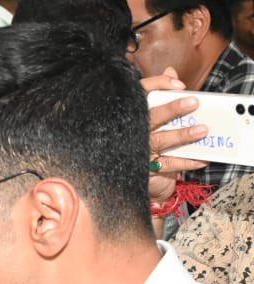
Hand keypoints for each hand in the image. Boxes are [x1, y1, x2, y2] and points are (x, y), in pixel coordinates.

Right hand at [143, 68, 207, 203]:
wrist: (123, 170)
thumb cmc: (139, 135)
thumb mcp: (146, 112)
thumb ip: (160, 91)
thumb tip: (172, 74)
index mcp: (131, 113)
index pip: (141, 93)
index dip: (158, 85)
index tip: (179, 85)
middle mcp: (132, 131)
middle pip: (151, 117)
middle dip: (172, 109)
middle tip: (194, 102)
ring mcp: (137, 150)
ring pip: (160, 140)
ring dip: (182, 135)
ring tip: (201, 130)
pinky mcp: (144, 168)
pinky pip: (167, 164)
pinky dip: (186, 161)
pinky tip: (201, 158)